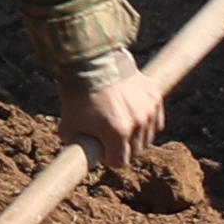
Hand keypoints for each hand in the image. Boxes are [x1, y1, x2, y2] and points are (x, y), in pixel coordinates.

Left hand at [63, 63, 162, 181]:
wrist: (90, 62)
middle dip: (122, 148)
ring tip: (120, 124)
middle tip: (108, 136)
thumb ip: (77, 147)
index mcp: (117, 133)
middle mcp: (137, 123)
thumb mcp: (68, 127)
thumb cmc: (78, 95)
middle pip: (136, 151)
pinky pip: (155, 122)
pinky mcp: (154, 97)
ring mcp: (148, 109)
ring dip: (135, 136)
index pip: (120, 162)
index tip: (101, 149)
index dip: (108, 158)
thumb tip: (80, 158)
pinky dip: (146, 123)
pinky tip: (133, 118)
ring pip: (147, 137)